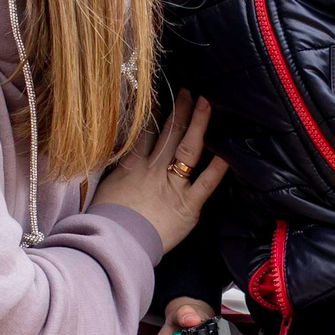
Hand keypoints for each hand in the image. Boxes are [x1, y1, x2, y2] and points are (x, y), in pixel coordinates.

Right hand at [95, 92, 228, 251]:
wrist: (115, 244)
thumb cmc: (106, 221)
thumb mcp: (106, 188)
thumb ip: (118, 170)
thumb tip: (121, 156)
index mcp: (133, 166)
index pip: (144, 132)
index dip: (151, 112)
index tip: (158, 95)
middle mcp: (155, 170)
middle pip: (169, 133)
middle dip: (180, 110)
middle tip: (189, 91)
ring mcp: (173, 186)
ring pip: (188, 149)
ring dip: (198, 124)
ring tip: (205, 104)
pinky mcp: (188, 205)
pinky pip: (206, 183)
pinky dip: (218, 168)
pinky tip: (228, 152)